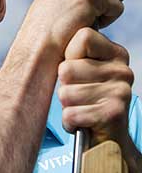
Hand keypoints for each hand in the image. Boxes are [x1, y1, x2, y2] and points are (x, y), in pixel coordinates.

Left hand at [57, 27, 133, 145]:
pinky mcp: (114, 113)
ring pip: (66, 93)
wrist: (105, 138)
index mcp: (115, 53)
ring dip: (66, 105)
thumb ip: (73, 52)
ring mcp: (121, 91)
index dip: (69, 56)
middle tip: (78, 94)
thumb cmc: (85, 99)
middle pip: (67, 68)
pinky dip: (70, 121)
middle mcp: (122, 69)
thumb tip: (49, 33)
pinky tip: (80, 122)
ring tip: (80, 107)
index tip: (77, 70)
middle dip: (64, 85)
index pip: (83, 36)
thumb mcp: (81, 69)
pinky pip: (71, 113)